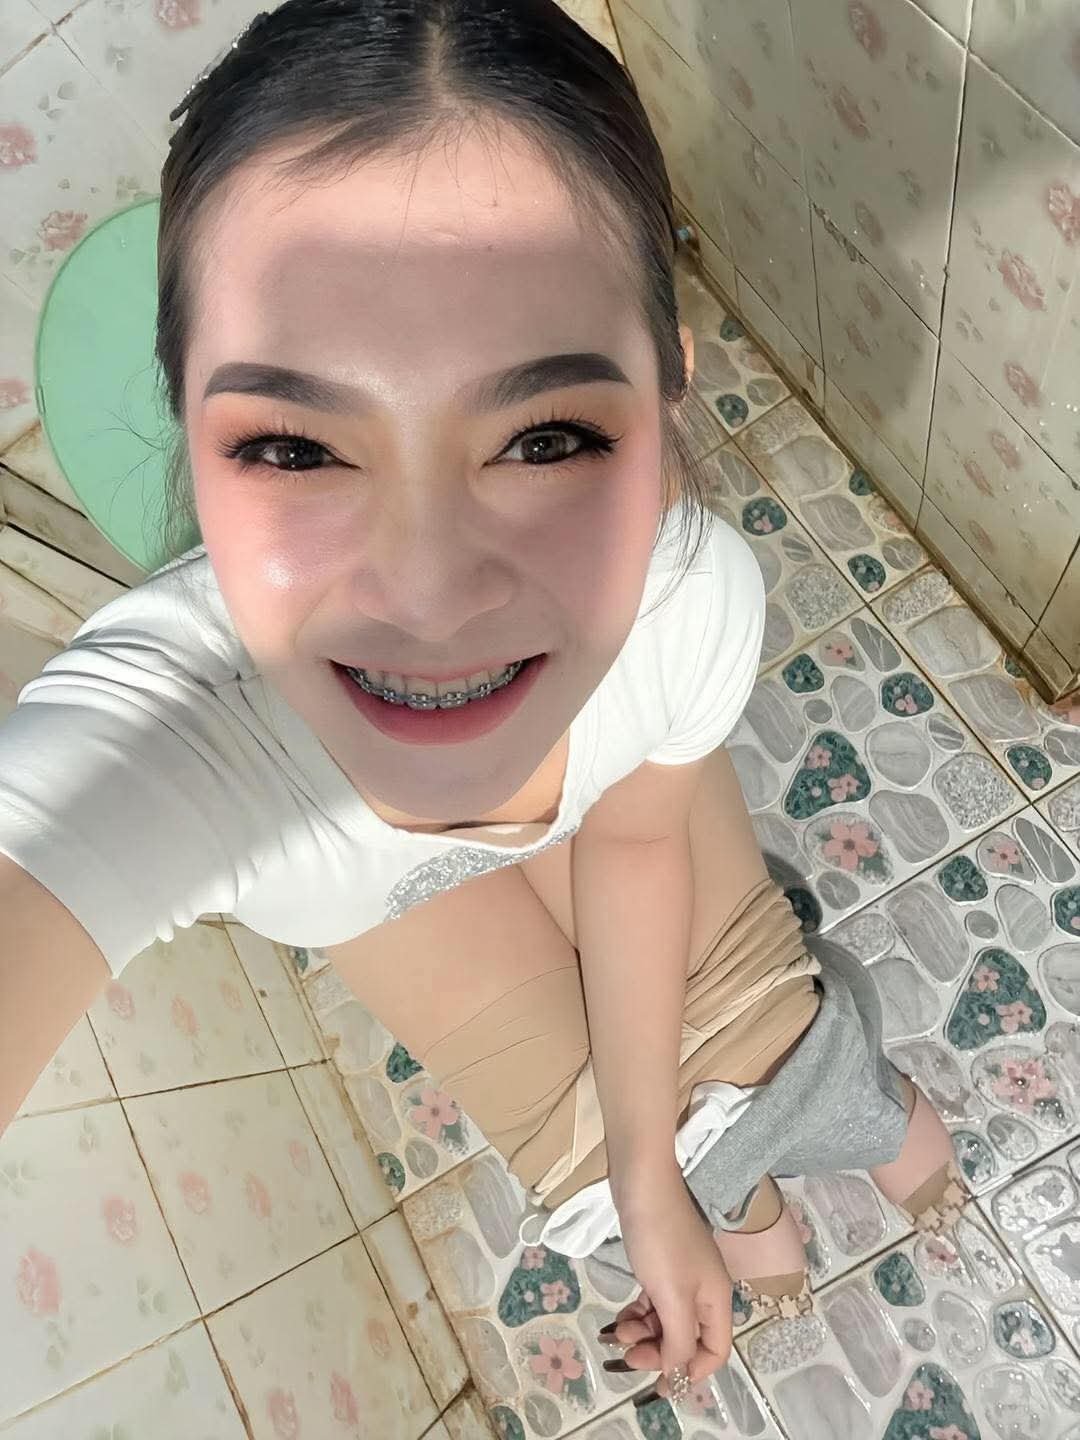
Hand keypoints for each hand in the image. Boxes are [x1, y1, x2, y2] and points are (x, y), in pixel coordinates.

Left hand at [606, 1174, 732, 1397]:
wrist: (642, 1184)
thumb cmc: (661, 1240)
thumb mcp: (671, 1296)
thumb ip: (679, 1340)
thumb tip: (677, 1374)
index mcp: (716, 1300)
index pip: (714, 1352)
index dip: (689, 1373)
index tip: (658, 1384)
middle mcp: (704, 1292)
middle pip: (687, 1340)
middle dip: (658, 1353)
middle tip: (627, 1354)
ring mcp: (682, 1277)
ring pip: (666, 1323)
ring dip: (643, 1334)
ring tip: (618, 1330)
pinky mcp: (660, 1266)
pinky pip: (653, 1304)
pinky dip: (637, 1315)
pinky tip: (619, 1317)